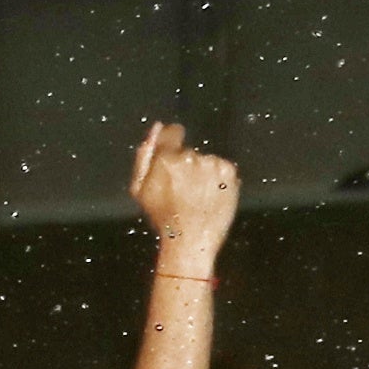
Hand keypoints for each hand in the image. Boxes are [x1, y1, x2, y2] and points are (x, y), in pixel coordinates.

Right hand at [132, 118, 238, 261]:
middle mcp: (190, 157)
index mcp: (166, 159)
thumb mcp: (140, 190)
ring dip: (202, 175)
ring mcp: (211, 164)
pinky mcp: (228, 172)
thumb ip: (143, 156)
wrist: (191, 240)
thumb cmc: (163, 217)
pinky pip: (222, 169)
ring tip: (196, 198)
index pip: (172, 133)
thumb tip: (155, 129)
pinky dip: (218, 181)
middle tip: (182, 192)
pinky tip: (209, 197)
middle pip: (188, 152)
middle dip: (185, 167)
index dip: (172, 142)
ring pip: (205, 161)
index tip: (174, 158)